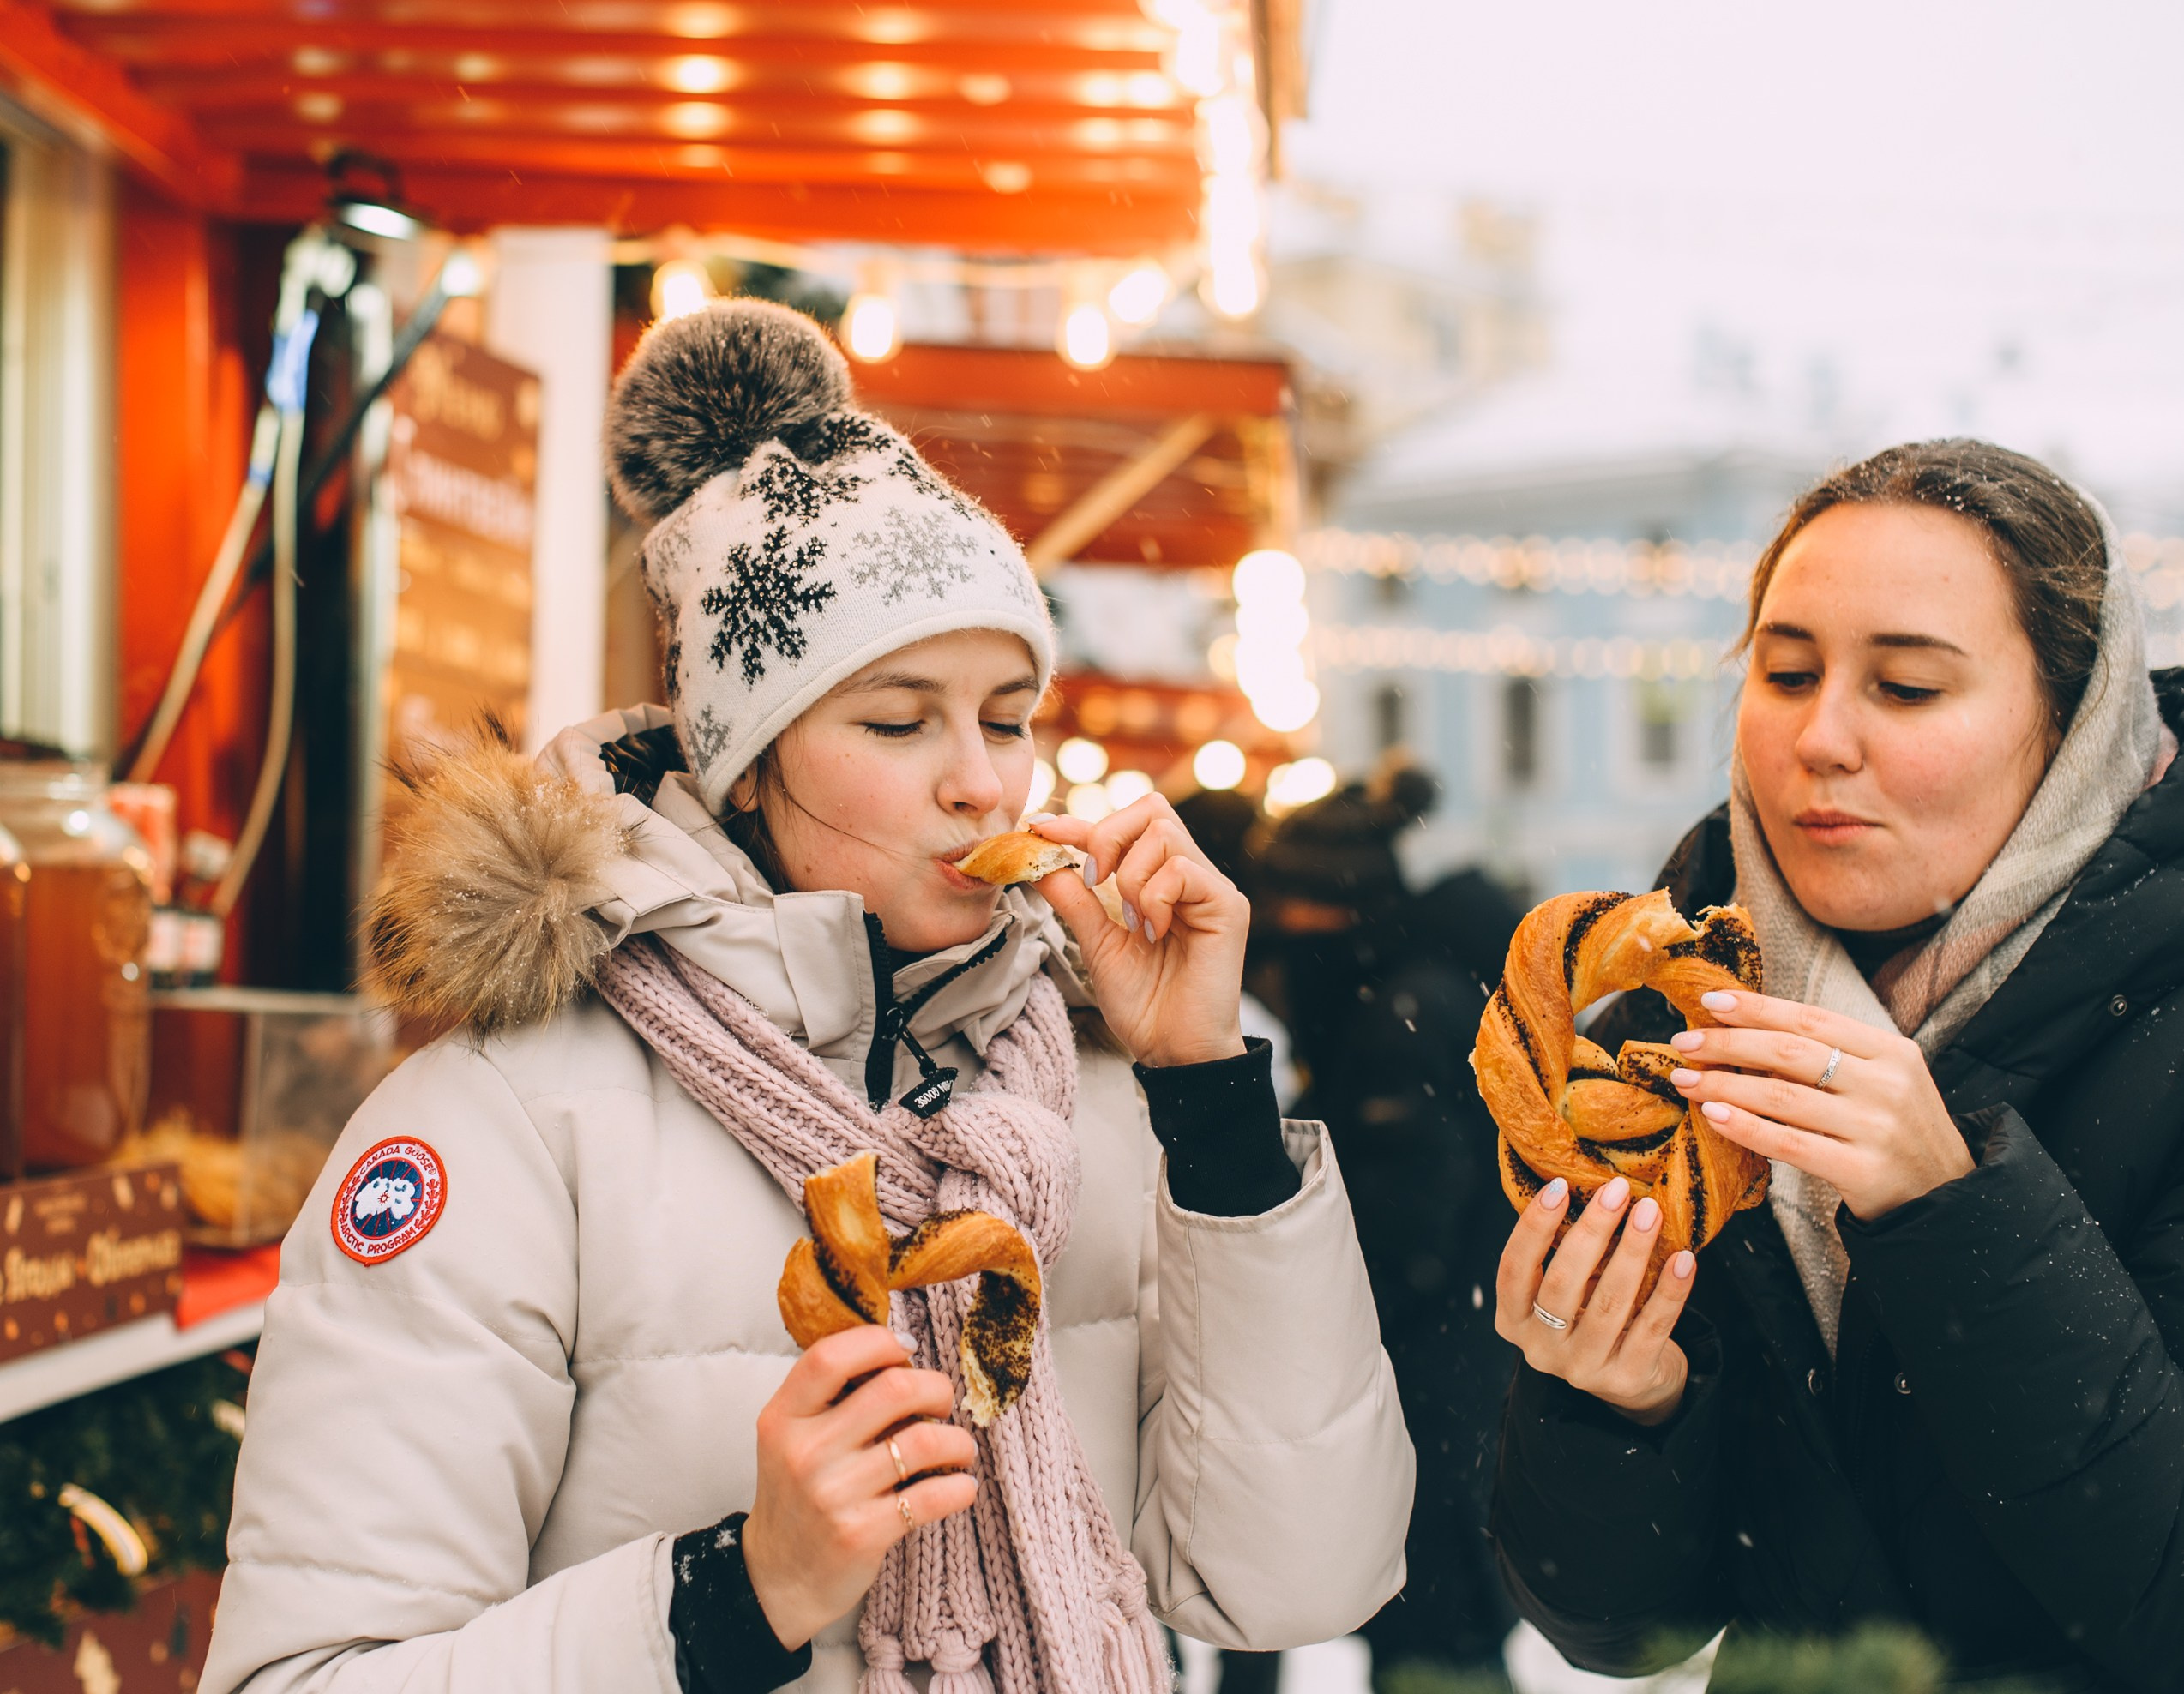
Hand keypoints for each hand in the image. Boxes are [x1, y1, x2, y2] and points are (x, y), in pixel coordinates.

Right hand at [741, 1327, 978, 1650]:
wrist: (777, 1577)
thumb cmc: (798, 1494)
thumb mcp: (791, 1437)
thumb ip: (832, 1397)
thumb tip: (905, 1355)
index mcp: (784, 1418)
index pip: (830, 1356)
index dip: (879, 1342)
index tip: (906, 1353)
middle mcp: (805, 1452)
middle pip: (894, 1388)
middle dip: (936, 1388)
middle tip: (943, 1403)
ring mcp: (833, 1494)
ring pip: (923, 1440)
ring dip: (957, 1441)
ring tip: (959, 1449)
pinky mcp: (861, 1534)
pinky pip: (932, 1496)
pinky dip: (961, 1487)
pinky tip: (961, 1486)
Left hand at [1024, 800, 1248, 1067]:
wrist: (1173, 1049)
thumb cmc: (1143, 1002)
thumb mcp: (1095, 943)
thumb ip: (1073, 900)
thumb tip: (1038, 860)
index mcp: (1161, 880)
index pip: (1124, 828)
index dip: (1080, 823)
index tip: (1038, 827)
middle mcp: (1191, 875)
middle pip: (1152, 809)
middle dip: (1108, 836)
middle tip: (1095, 882)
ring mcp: (1211, 888)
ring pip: (1164, 833)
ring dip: (1132, 876)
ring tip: (1133, 922)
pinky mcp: (1228, 905)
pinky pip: (1183, 870)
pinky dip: (1156, 896)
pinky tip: (1155, 931)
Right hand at [1494, 1175, 1696, 1424]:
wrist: (1629, 1380)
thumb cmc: (1590, 1318)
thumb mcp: (1564, 1295)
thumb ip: (1567, 1257)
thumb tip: (1594, 1191)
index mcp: (1514, 1320)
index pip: (1513, 1268)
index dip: (1534, 1226)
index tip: (1560, 1186)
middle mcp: (1541, 1348)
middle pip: (1562, 1283)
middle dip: (1591, 1230)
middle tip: (1618, 1191)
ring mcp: (1583, 1368)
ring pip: (1609, 1303)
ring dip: (1632, 1251)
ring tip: (1650, 1213)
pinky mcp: (1625, 1378)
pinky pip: (1651, 1327)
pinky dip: (1669, 1291)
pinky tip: (1683, 1260)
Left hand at [1666, 989, 1971, 1220]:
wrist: (1946, 1200)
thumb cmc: (1897, 1132)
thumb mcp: (1881, 1081)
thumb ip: (1829, 1056)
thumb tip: (1746, 1030)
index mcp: (1892, 1051)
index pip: (1812, 1019)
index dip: (1757, 1008)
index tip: (1709, 1000)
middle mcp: (1887, 1084)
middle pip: (1791, 1052)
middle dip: (1728, 1043)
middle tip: (1683, 1041)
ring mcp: (1877, 1128)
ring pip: (1783, 1096)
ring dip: (1724, 1084)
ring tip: (1685, 1079)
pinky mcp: (1864, 1170)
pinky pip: (1790, 1144)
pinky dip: (1747, 1127)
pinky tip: (1713, 1115)